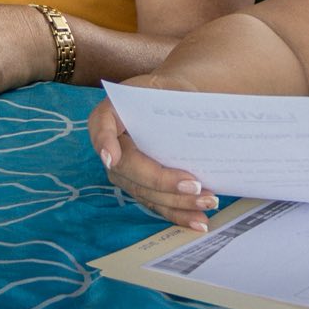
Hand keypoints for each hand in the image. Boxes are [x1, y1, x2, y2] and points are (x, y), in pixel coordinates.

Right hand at [88, 77, 219, 230]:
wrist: (170, 103)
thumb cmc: (165, 93)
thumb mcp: (163, 86)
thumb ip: (164, 101)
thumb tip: (173, 127)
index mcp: (107, 116)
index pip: (101, 129)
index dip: (104, 144)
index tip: (111, 158)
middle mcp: (109, 149)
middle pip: (131, 171)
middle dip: (164, 183)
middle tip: (195, 186)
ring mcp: (124, 173)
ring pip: (147, 193)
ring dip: (178, 203)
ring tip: (208, 201)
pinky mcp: (141, 188)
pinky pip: (158, 204)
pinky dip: (179, 215)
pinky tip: (199, 222)